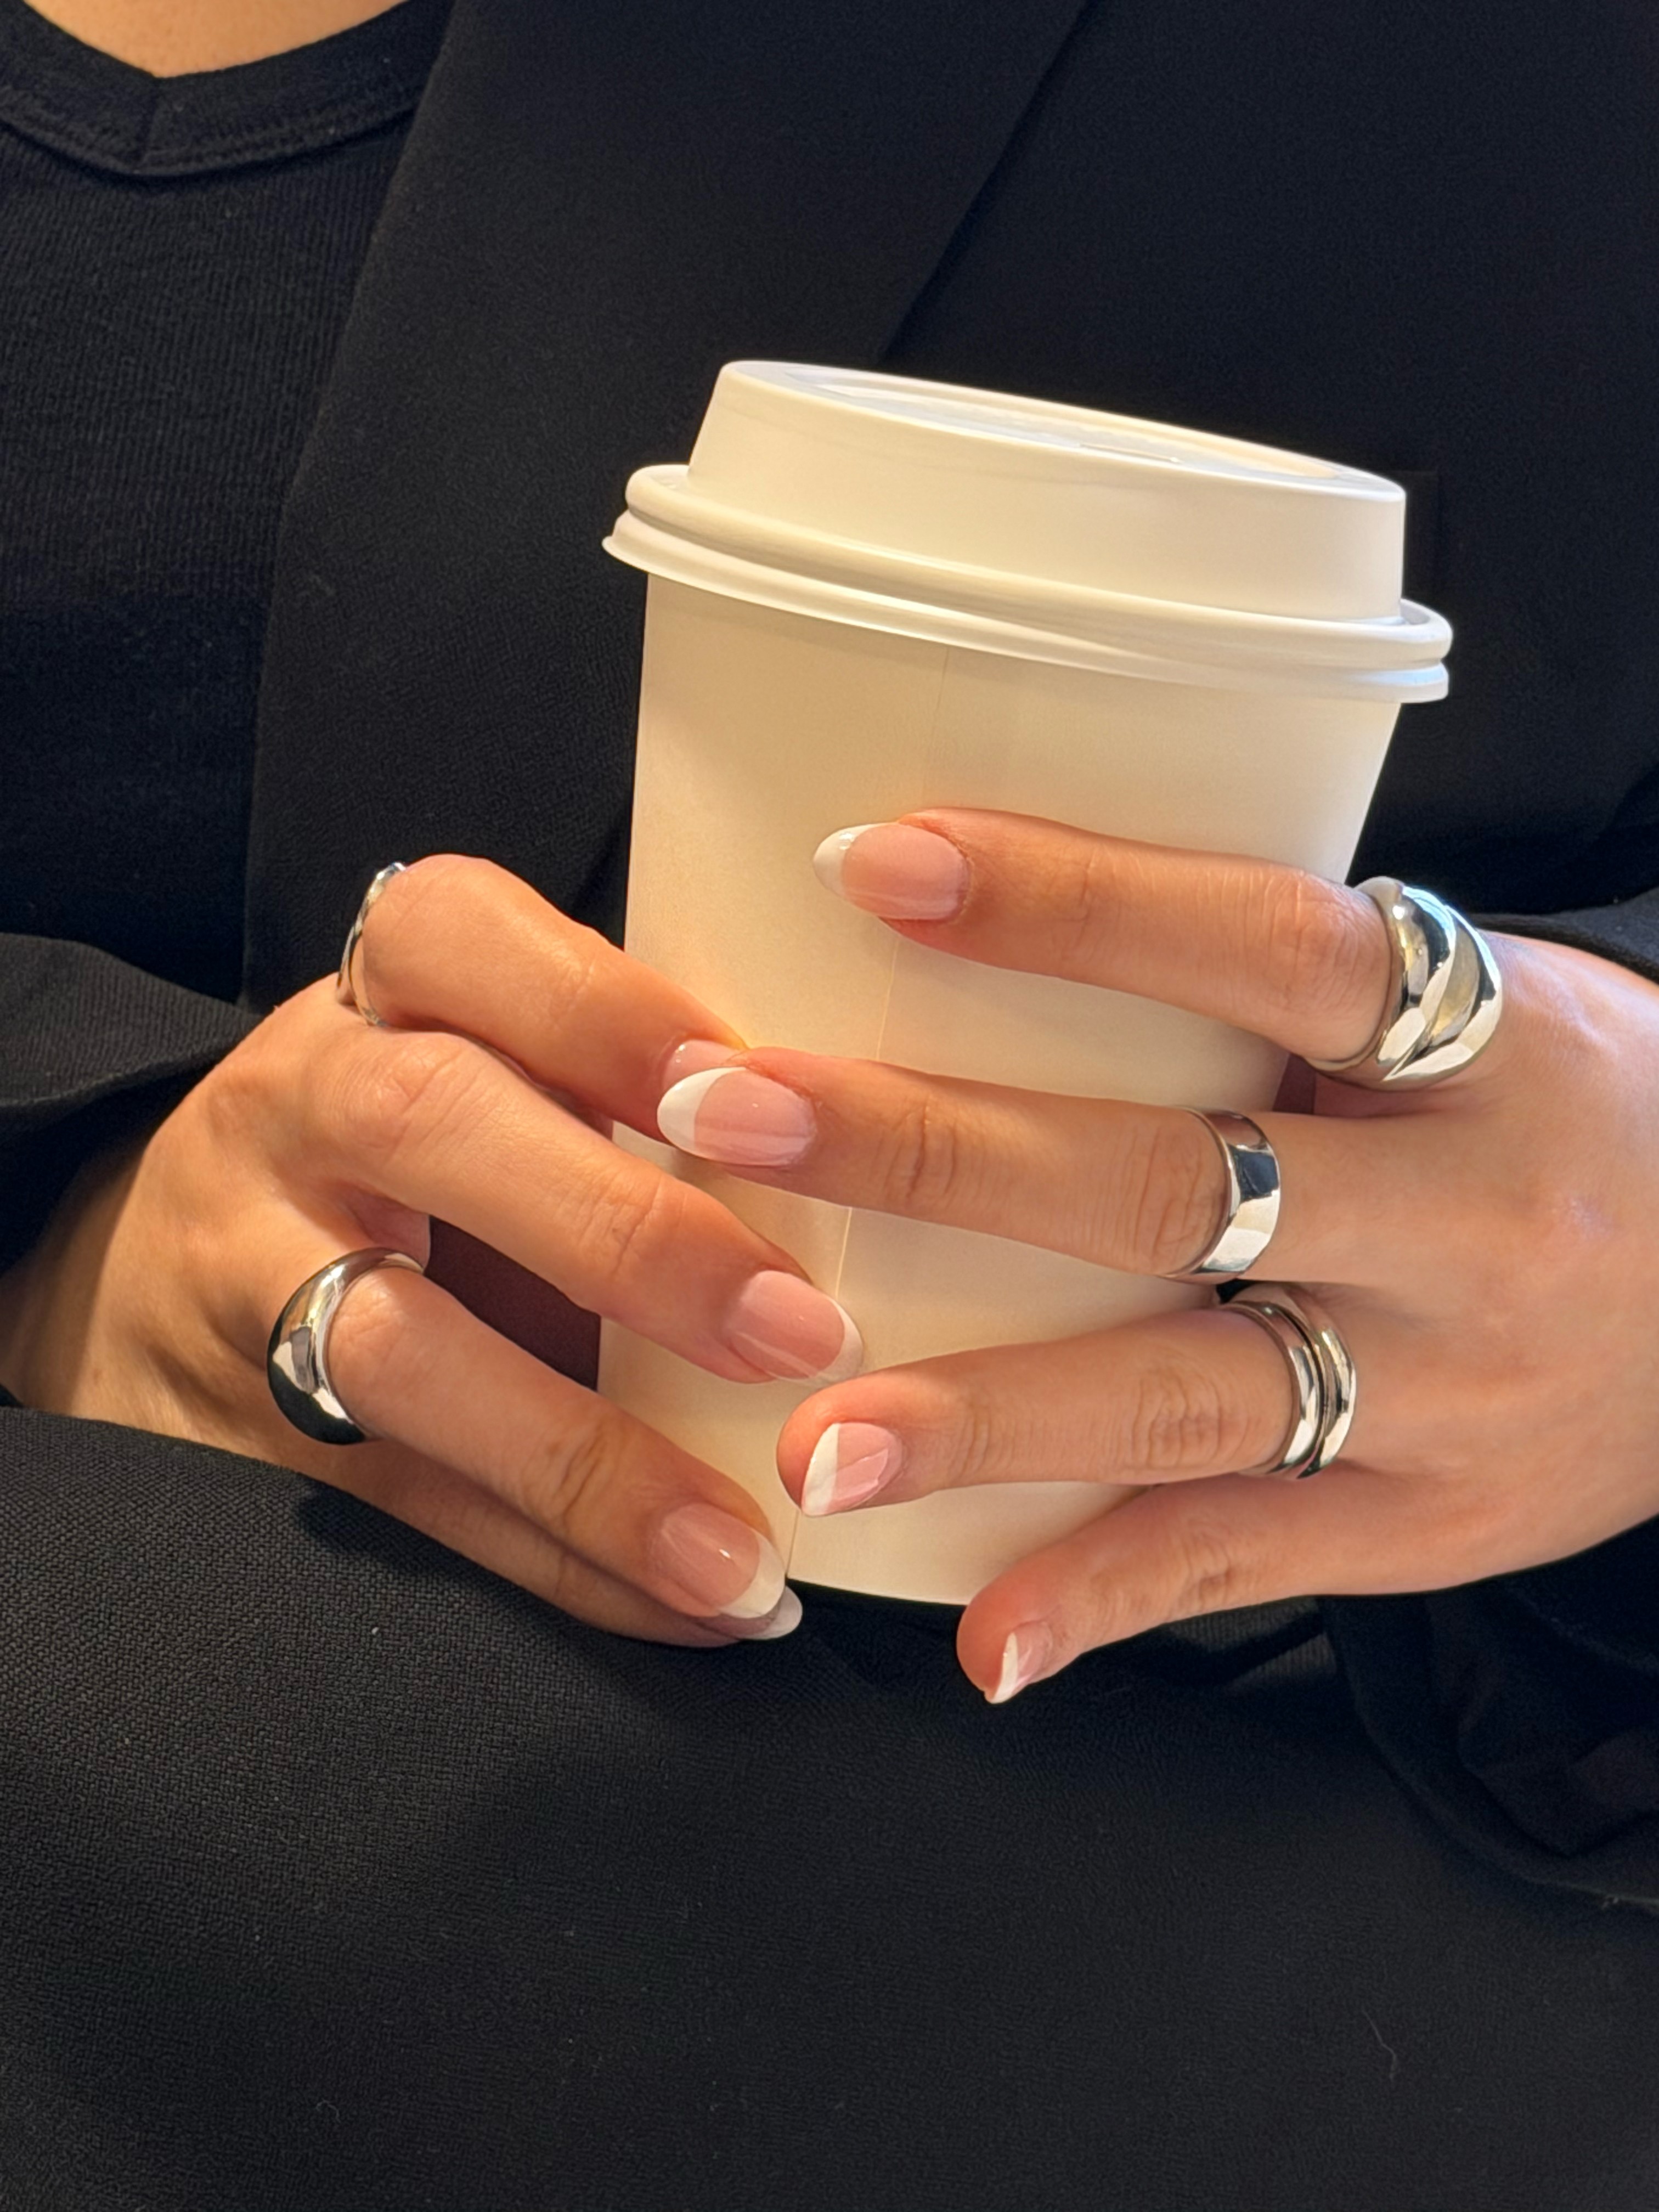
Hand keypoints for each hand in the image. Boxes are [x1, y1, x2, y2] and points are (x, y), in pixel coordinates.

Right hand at [0, 856, 864, 1644]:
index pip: (457, 936)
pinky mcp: (238, 1435)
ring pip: (396, 1350)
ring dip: (590, 1460)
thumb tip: (859, 1173)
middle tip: (798, 1333)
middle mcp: (292, 1109)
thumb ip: (614, 1095)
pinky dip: (563, 1564)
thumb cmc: (402, 1156)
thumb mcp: (475, 1067)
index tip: (745, 1083)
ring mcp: (245, 1273)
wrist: (141, 1275)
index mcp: (374, 997)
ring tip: (743, 1549)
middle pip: (427, 1128)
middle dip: (625, 1234)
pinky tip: (691, 1603)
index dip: (604, 1008)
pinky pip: (408, 1505)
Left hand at [651, 811, 1658, 1698]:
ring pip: (1183, 1399)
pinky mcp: (1429, 1524)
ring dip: (982, 1420)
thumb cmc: (1576, 1110)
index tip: (872, 864)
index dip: (1069, 905)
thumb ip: (1302, 979)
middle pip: (1168, 1182)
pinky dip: (1108, 1598)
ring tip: (807, 1440)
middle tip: (726, 1120)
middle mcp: (1460, 1218)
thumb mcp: (1489, 1002)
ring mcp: (1444, 1388)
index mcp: (1480, 1042)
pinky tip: (983, 1637)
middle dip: (929, 1152)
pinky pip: (1248, 1565)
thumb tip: (1020, 911)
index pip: (1265, 945)